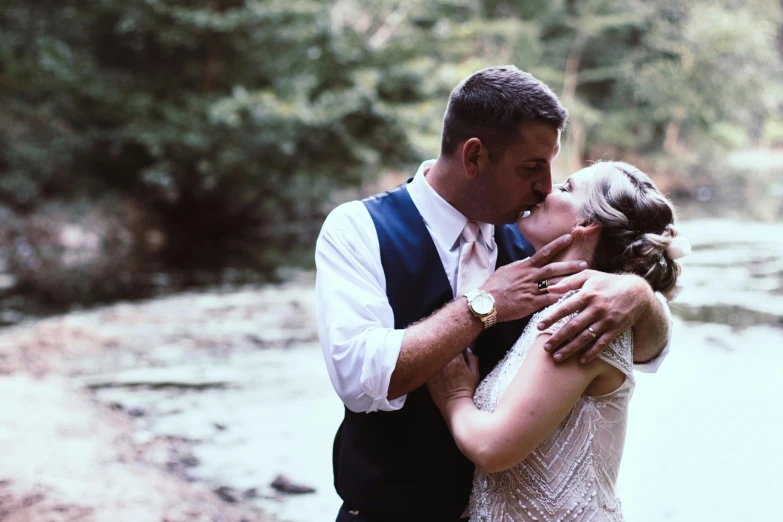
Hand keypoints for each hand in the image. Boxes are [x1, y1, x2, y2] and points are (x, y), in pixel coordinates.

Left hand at [427, 350, 479, 411]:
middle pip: (441, 348)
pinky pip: (425, 365)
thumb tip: (468, 351)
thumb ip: (473, 360)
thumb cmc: (466, 390)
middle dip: (443, 348)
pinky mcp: (428, 376)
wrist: (455, 404)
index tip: (454, 347)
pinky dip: (427, 364)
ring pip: (432, 355)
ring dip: (434, 355)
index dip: (453, 344)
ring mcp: (435, 369)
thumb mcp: (475, 374)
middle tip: (445, 351)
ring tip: (435, 356)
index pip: (453, 344)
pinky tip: (428, 365)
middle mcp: (444, 362)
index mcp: (457, 359)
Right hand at [480, 234, 587, 322]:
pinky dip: (560, 298)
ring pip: (554, 283)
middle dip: (570, 265)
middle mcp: (530, 276)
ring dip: (570, 281)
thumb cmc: (493, 286)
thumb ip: (520, 266)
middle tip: (584, 263)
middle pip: (553, 268)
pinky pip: (549, 300)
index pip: (544, 252)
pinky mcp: (531, 303)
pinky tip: (571, 298)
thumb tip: (528, 261)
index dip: (557, 244)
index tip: (569, 237)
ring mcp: (531, 290)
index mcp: (524, 267)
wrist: (485, 302)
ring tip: (583, 280)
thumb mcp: (506, 271)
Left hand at [536, 271, 652, 362]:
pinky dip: (592, 353)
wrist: (637, 292)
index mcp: (588, 294)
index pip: (565, 307)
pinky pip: (602, 343)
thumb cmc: (608, 282)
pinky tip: (581, 360)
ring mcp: (606, 320)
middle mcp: (596, 308)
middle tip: (545, 348)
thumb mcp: (589, 275)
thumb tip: (549, 288)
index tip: (539, 327)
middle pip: (573, 326)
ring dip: (570, 349)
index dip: (551, 317)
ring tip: (557, 357)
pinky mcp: (615, 329)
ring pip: (585, 337)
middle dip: (558, 338)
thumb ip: (568, 281)